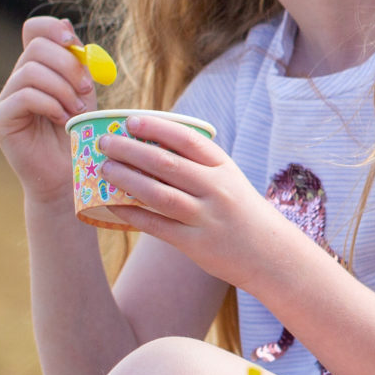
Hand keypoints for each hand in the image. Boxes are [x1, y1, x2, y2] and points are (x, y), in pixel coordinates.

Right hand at [0, 16, 99, 205]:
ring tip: (76, 112)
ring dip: (63, 90)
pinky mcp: (2, 118)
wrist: (70, 175)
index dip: (52, 28)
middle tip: (86, 90)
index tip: (73, 42)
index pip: (34, 29)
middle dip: (68, 66)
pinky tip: (63, 120)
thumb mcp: (85, 91)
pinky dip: (51, 104)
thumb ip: (78, 62)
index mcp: (40, 67)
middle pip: (36, 48)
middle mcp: (19, 78)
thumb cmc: (80, 133)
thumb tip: (66, 24)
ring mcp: (7, 98)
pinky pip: (25, 96)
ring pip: (32, 71)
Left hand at [95, 115, 288, 287]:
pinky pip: (156, 225)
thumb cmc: (241, 212)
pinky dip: (131, 213)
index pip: (187, 139)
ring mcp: (206, 216)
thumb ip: (200, 165)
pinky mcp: (195, 243)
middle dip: (131, 150)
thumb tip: (151, 148)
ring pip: (158, 194)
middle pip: (166, 164)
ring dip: (126, 179)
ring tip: (104, 169)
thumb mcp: (230, 180)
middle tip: (105, 142)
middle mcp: (216, 188)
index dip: (157, 128)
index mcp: (224, 167)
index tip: (132, 121)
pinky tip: (112, 204)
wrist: (270, 253)